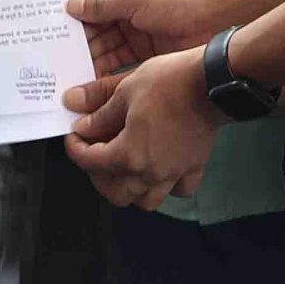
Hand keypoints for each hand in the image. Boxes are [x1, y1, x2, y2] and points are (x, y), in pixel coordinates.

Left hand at [63, 50, 220, 210]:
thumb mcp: (126, 91)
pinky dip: (168, 186)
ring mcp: (173, 174)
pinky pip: (179, 190)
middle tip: (95, 154)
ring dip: (131, 189)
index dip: (75, 149)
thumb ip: (100, 113)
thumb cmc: (167, 83)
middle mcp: (149, 173)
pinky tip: (162, 169)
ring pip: (146, 201)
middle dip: (99, 176)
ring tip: (126, 168)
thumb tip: (81, 124)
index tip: (73, 136)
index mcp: (128, 154)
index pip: (91, 162)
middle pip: (116, 194)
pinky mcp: (194, 168)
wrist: (212, 82)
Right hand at [65, 0, 218, 75]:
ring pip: (104, 46)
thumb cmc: (177, 0)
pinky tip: (87, 82)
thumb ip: (101, 5)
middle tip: (55, 55)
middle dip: (78, 40)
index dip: (73, 11)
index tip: (52, 26)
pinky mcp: (143, 53)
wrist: (213, 23)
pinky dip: (103, 73)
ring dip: (88, 58)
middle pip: (94, 24)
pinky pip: (117, 64)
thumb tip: (72, 7)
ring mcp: (135, 30)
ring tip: (66, 72)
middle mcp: (127, 5)